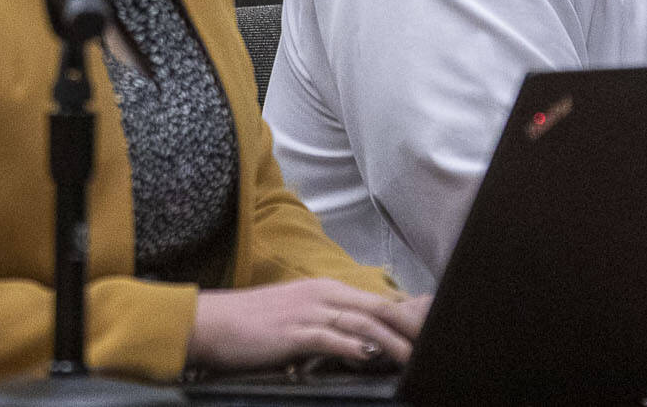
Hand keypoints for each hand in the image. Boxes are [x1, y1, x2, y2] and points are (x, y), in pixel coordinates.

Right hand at [186, 280, 429, 372]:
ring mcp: (309, 311)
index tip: (432, 324)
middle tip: (436, 340)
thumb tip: (361, 342)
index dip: (408, 312)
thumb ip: (331, 323)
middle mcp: (323, 294)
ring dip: (392, 340)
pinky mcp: (294, 332)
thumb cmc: (252, 324)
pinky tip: (370, 357)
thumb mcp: (298, 316)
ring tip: (414, 355)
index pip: (377, 299)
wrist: (211, 323)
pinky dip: (355, 347)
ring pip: (362, 323)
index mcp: (326, 289)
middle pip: (378, 307)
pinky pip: (332, 338)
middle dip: (410, 324)